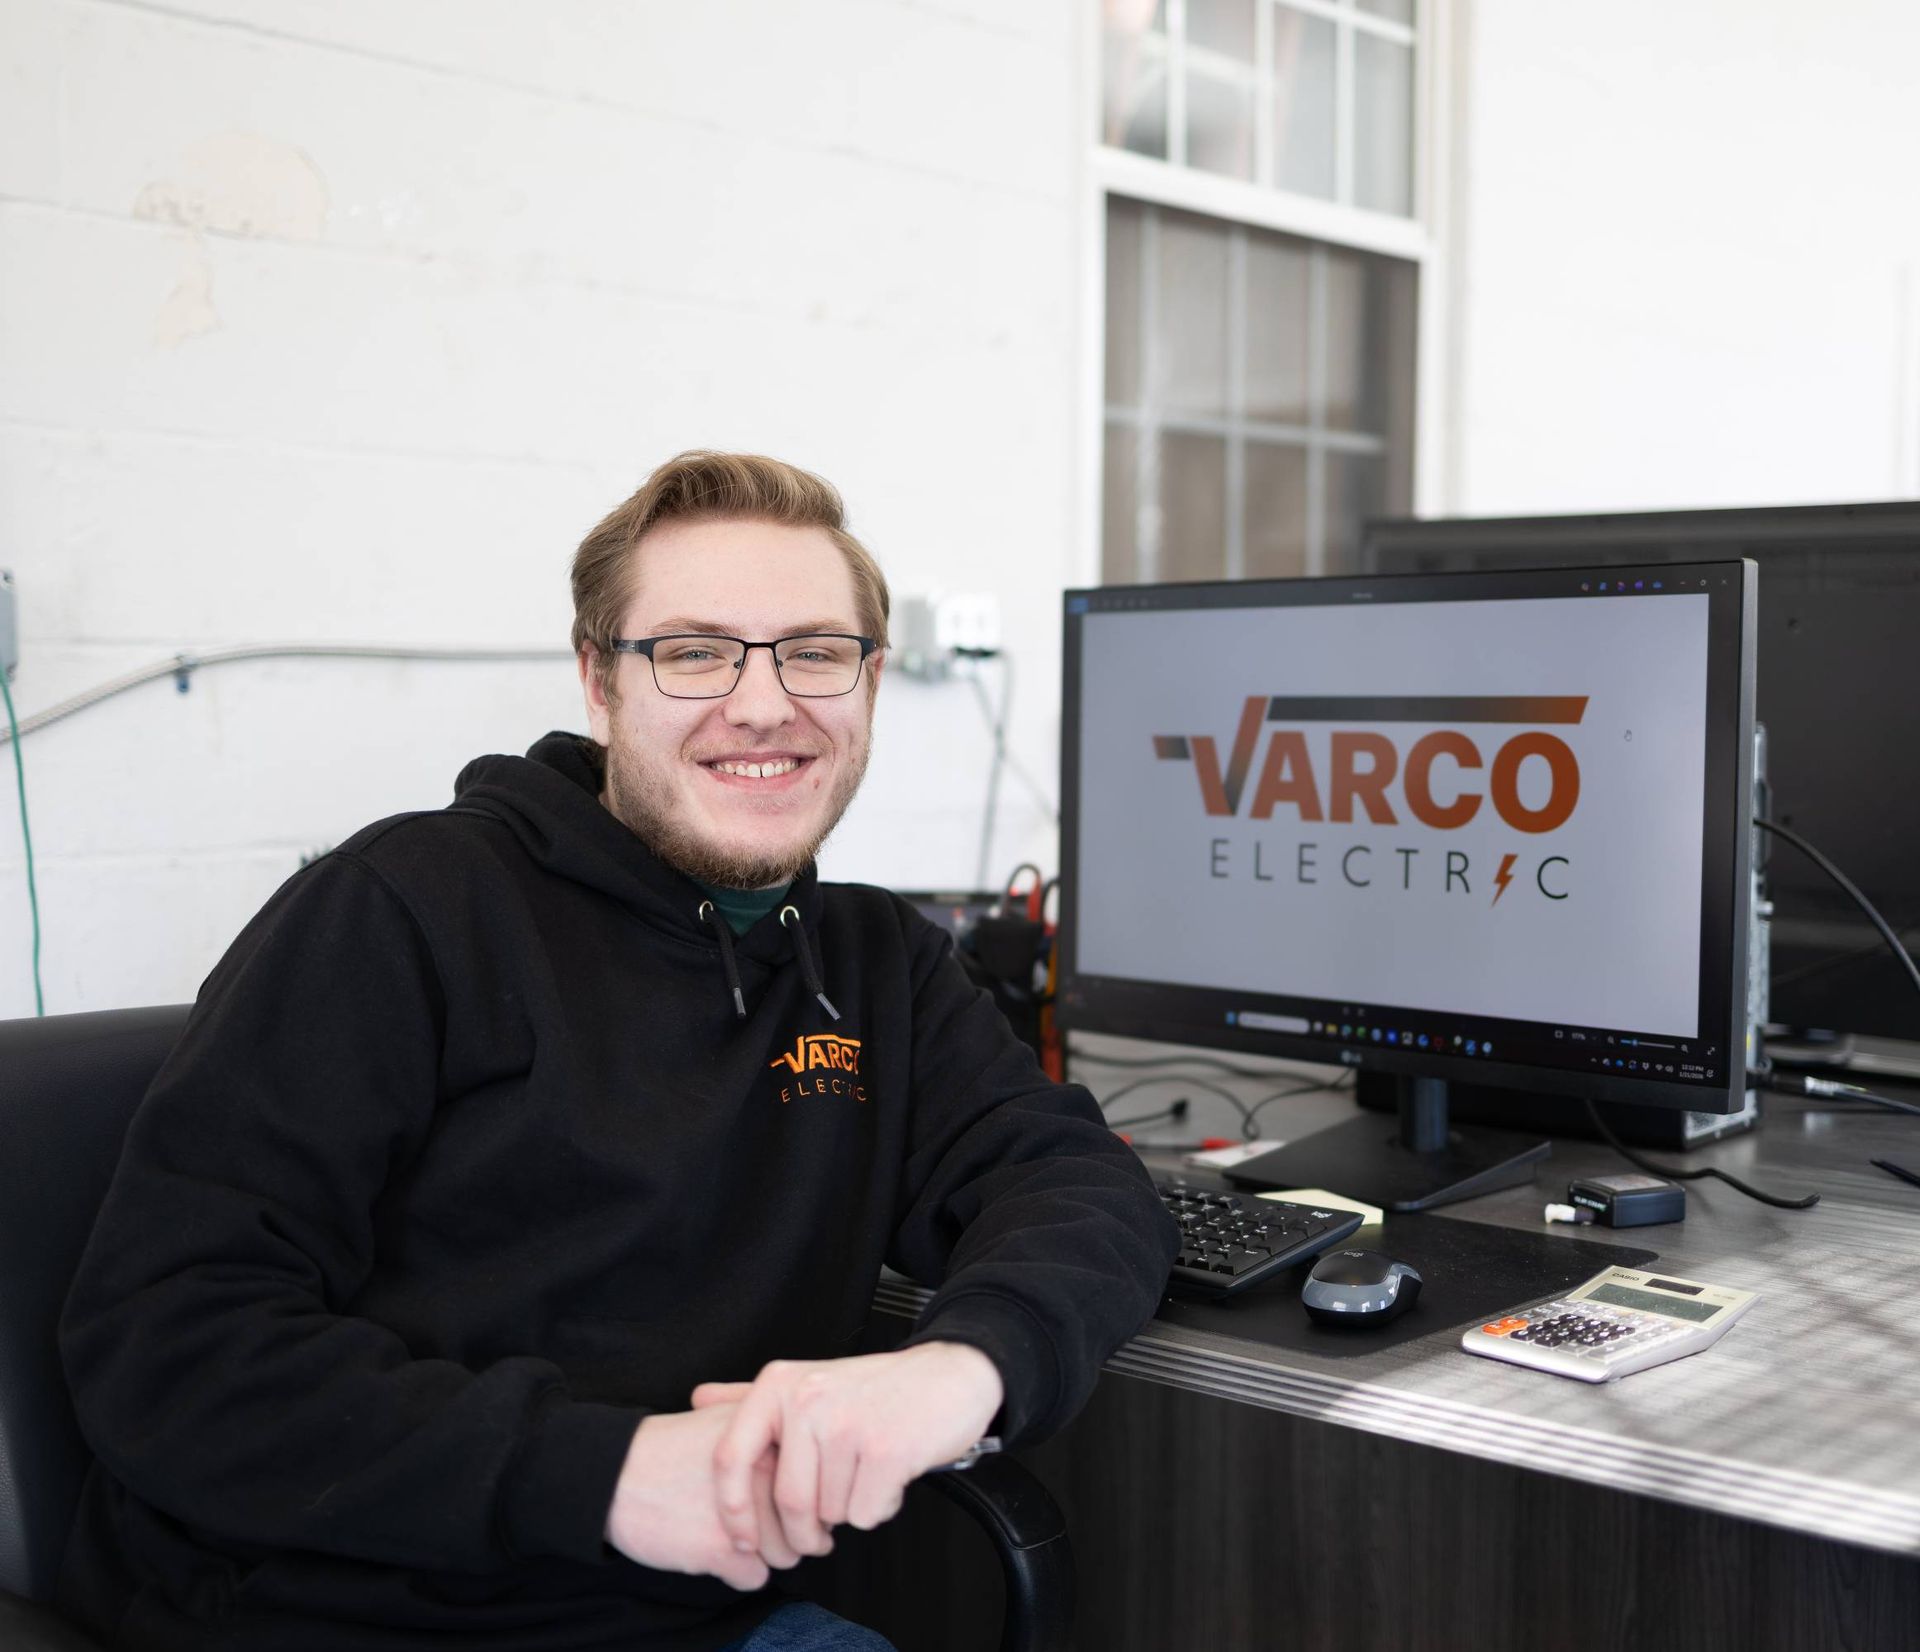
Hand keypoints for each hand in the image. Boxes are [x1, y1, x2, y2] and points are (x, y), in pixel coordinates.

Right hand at [603, 1405, 801, 1590]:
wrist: (616, 1474)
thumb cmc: (675, 1450)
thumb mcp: (730, 1419)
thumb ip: (776, 1431)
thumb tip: (823, 1465)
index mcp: (773, 1437)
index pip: (819, 1484)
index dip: (803, 1500)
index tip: (779, 1499)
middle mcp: (768, 1471)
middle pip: (807, 1525)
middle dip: (785, 1532)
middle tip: (747, 1518)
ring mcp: (748, 1510)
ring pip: (787, 1556)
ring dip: (762, 1554)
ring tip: (726, 1529)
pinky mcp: (722, 1548)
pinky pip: (756, 1579)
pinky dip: (735, 1572)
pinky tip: (708, 1545)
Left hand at [692, 1342, 1003, 1561]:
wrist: (951, 1375)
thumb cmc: (877, 1389)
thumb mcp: (808, 1381)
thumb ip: (750, 1395)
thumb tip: (698, 1400)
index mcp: (780, 1385)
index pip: (730, 1459)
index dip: (732, 1510)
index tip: (742, 1539)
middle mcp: (808, 1399)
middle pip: (787, 1500)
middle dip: (806, 1530)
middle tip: (825, 1529)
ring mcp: (847, 1423)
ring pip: (829, 1511)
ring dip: (849, 1510)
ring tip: (867, 1475)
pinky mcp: (886, 1450)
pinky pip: (865, 1514)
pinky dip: (879, 1508)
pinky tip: (890, 1477)